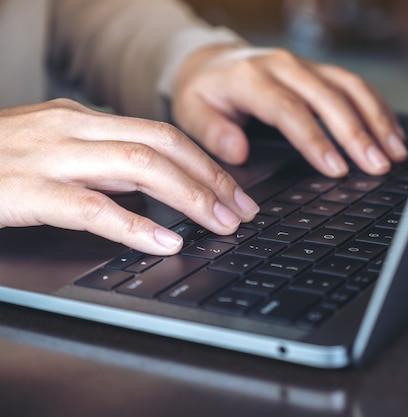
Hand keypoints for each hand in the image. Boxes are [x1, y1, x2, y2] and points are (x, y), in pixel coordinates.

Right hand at [0, 99, 258, 254]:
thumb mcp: (57, 152)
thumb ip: (104, 165)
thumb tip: (158, 186)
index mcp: (83, 122)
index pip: (162, 134)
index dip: (206, 163)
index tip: (236, 191)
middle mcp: (72, 130)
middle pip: (162, 146)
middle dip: (211, 179)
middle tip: (243, 210)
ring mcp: (49, 157)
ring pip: (138, 166)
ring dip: (190, 197)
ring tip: (221, 223)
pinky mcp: (27, 190)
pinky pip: (93, 207)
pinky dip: (136, 225)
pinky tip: (165, 240)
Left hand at [171, 45, 407, 176]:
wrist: (211, 60)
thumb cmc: (204, 92)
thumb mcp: (192, 112)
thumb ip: (213, 132)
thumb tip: (239, 152)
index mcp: (251, 78)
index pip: (290, 111)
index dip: (316, 141)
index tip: (337, 169)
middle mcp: (284, 66)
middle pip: (329, 98)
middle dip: (358, 134)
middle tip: (378, 166)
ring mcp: (305, 66)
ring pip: (350, 88)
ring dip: (376, 120)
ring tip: (395, 152)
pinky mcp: (319, 70)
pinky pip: (354, 85)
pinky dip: (377, 108)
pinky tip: (391, 132)